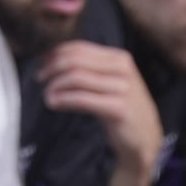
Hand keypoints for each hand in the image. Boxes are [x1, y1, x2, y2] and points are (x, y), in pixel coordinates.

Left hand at [39, 40, 162, 185]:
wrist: (146, 138)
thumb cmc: (120, 107)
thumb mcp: (108, 81)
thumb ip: (87, 67)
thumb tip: (50, 55)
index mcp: (119, 57)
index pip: (80, 47)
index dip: (56, 53)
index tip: (41, 63)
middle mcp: (123, 69)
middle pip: (76, 60)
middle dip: (52, 67)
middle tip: (40, 78)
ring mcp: (123, 89)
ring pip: (77, 78)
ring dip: (55, 85)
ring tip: (46, 95)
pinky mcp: (119, 109)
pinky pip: (82, 99)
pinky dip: (62, 99)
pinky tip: (53, 103)